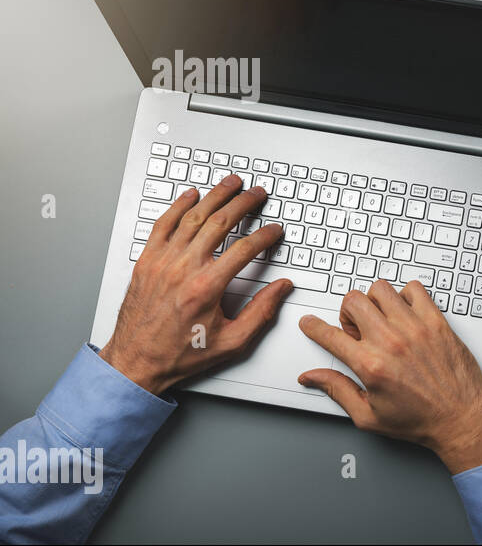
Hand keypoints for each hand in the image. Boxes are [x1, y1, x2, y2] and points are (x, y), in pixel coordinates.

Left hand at [99, 175, 292, 395]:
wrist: (136, 362)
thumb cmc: (180, 354)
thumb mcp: (232, 342)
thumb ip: (261, 312)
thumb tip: (281, 288)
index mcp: (206, 289)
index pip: (244, 250)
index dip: (264, 236)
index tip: (274, 231)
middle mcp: (182, 270)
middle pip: (219, 223)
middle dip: (243, 204)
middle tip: (257, 194)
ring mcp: (161, 262)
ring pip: (192, 218)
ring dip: (214, 196)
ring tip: (230, 184)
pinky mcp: (146, 261)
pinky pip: (163, 225)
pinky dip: (177, 207)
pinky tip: (190, 196)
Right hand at [296, 279, 481, 473]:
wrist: (462, 419)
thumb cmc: (421, 420)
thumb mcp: (369, 416)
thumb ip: (337, 391)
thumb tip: (312, 377)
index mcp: (371, 366)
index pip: (329, 336)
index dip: (313, 327)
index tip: (310, 323)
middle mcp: (392, 342)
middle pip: (353, 302)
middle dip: (348, 314)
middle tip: (358, 330)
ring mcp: (416, 328)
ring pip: (381, 289)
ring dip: (375, 302)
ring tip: (381, 320)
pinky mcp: (437, 322)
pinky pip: (415, 289)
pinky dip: (406, 296)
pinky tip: (406, 315)